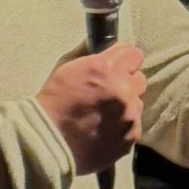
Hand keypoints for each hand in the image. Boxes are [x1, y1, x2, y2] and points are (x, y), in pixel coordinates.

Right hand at [37, 43, 144, 176]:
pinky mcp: (131, 137)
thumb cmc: (54, 103)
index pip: (133, 54)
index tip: (116, 66)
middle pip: (139, 79)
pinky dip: (122, 126)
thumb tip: (103, 45)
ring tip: (104, 114)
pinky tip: (104, 129)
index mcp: (108, 69)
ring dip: (125, 106)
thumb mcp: (66, 67)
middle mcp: (124, 91)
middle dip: (126, 82)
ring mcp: (130, 116)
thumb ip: (90, 54)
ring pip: (137, 104)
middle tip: (109, 91)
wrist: (49, 143)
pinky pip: (133, 126)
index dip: (123, 59)